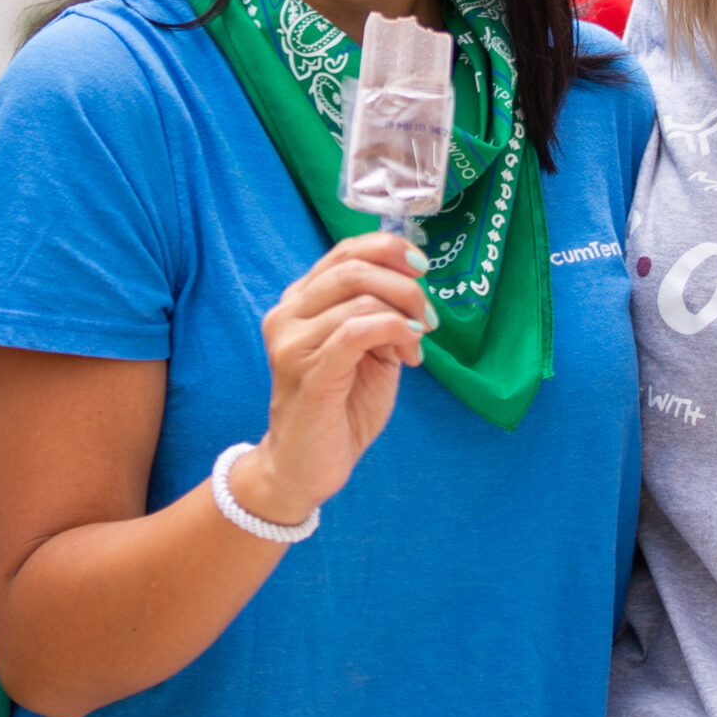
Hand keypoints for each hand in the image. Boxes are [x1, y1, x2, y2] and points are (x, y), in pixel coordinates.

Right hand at [228, 232, 429, 527]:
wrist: (305, 468)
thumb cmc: (339, 410)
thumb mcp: (369, 353)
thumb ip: (382, 316)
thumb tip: (413, 290)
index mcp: (300, 302)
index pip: (344, 251)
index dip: (388, 249)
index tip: (422, 268)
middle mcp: (288, 314)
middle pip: (353, 267)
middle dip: (404, 285)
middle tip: (428, 317)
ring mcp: (291, 342)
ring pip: (359, 296)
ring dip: (403, 315)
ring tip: (416, 346)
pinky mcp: (307, 371)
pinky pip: (355, 330)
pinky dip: (392, 331)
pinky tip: (408, 351)